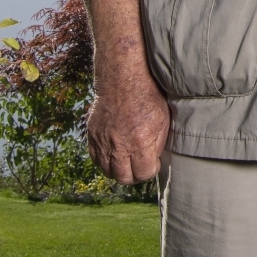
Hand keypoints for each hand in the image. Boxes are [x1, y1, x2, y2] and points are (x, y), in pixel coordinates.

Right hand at [85, 68, 169, 184]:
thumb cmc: (147, 96)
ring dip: (119, 170)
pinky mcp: (92, 135)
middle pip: (124, 178)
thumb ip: (158, 144)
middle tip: (140, 166)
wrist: (123, 78)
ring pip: (108, 171)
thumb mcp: (163, 119)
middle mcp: (118, 144)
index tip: (153, 163)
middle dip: (135, 176)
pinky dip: (105, 161)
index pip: (144, 173)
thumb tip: (153, 161)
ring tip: (128, 160)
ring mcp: (103, 140)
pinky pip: (95, 159)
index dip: (151, 171)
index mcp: (140, 141)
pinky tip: (114, 153)